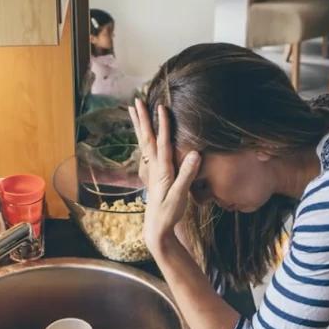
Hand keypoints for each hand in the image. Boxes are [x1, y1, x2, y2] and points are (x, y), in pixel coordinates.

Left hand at [129, 100, 200, 254]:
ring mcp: (151, 169)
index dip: (162, 125)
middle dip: (142, 119)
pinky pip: (145, 150)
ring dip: (139, 125)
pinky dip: (143, 137)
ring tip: (133, 109)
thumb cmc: (169, 213)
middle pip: (146, 138)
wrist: (157, 228)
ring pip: (143, 142)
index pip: (162, 143)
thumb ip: (187, 174)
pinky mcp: (152, 173)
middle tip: (136, 101)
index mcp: (162, 170)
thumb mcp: (180, 195)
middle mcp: (154, 167)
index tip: (161, 107)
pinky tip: (141, 132)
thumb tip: (196, 153)